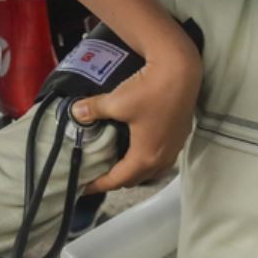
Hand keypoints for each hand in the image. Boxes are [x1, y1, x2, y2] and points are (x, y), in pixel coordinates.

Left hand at [74, 35, 201, 194]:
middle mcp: (162, 157)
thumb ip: (93, 111)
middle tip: (99, 174)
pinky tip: (139, 146)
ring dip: (135, 171)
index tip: (86, 187)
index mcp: (145, 156)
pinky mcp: (180, 135)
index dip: (100, 185)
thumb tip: (76, 113)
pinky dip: (148, 159)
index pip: (118, 180)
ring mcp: (174, 147)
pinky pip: (162, 157)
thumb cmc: (149, 90)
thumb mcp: (116, 102)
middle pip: (136, 178)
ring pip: (152, 170)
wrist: (181, 71)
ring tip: (118, 163)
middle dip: (117, 180)